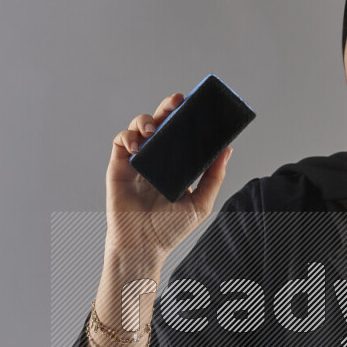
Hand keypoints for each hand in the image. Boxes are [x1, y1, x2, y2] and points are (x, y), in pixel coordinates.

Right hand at [105, 92, 232, 263]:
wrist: (143, 246)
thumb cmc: (170, 230)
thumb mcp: (200, 203)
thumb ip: (213, 177)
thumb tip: (227, 149)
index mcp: (176, 165)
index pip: (182, 135)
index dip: (188, 118)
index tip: (199, 106)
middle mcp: (157, 159)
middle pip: (162, 123)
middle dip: (169, 107)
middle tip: (179, 100)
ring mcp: (138, 161)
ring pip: (140, 127)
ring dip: (147, 120)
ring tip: (155, 129)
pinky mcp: (119, 166)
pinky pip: (121, 141)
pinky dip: (128, 136)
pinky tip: (138, 146)